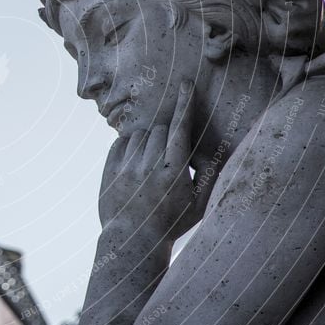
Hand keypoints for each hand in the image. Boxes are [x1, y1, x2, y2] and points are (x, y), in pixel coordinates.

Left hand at [98, 80, 196, 231]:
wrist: (134, 241)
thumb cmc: (173, 223)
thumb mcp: (200, 203)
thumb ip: (209, 173)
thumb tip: (215, 147)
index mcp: (174, 170)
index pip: (180, 126)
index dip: (185, 103)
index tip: (185, 84)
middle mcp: (148, 165)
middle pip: (159, 128)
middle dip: (167, 135)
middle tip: (169, 156)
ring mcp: (126, 167)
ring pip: (140, 134)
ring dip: (148, 141)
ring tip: (152, 165)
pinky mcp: (109, 170)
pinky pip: (120, 142)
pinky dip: (130, 146)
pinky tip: (136, 163)